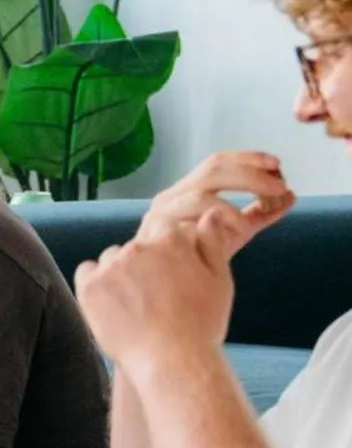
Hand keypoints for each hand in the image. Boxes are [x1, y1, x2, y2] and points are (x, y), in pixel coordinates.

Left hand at [76, 209, 242, 377]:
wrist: (173, 361)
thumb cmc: (202, 324)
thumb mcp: (219, 279)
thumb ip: (210, 242)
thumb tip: (210, 214)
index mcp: (170, 240)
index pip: (163, 230)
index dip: (168, 252)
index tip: (171, 275)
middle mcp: (138, 247)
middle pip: (136, 246)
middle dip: (144, 264)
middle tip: (155, 296)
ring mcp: (111, 266)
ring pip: (111, 259)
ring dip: (119, 273)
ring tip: (134, 304)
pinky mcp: (89, 286)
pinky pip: (87, 272)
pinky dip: (95, 283)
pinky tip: (110, 303)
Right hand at [137, 151, 294, 260]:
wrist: (170, 289)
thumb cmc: (199, 258)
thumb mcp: (235, 231)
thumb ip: (260, 214)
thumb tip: (291, 196)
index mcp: (187, 190)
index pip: (217, 162)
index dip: (247, 158)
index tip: (276, 164)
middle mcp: (171, 196)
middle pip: (212, 171)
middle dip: (250, 175)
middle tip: (278, 186)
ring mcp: (161, 214)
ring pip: (200, 196)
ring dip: (233, 207)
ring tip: (256, 218)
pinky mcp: (156, 234)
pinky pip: (191, 224)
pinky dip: (218, 225)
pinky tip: (236, 232)